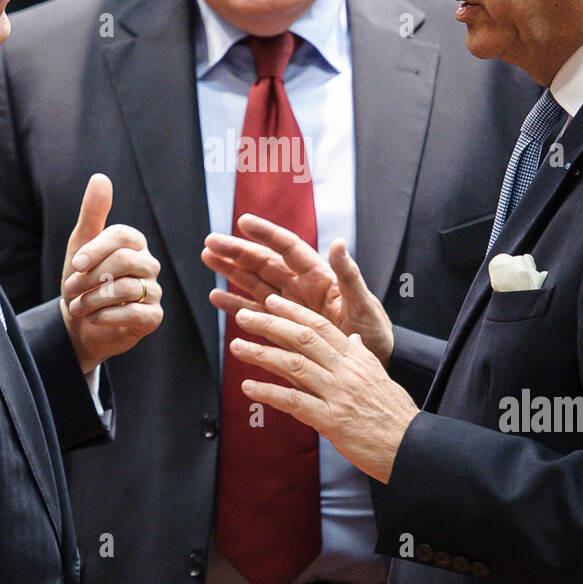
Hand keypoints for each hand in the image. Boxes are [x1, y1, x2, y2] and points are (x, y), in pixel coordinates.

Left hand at [60, 174, 162, 372]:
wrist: (80, 324)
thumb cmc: (82, 281)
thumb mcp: (80, 246)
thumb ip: (92, 213)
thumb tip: (101, 177)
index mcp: (134, 244)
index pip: (122, 236)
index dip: (96, 249)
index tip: (75, 264)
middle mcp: (149, 265)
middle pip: (125, 261)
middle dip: (91, 277)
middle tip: (70, 289)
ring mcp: (154, 291)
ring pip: (127, 288)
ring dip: (93, 299)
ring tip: (77, 306)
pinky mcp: (153, 317)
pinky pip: (134, 313)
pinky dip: (106, 316)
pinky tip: (92, 318)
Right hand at [201, 213, 393, 364]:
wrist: (374, 362)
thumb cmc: (374, 332)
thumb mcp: (364, 304)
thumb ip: (348, 275)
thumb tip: (338, 242)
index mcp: (320, 277)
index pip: (288, 248)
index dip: (266, 234)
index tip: (244, 221)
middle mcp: (301, 287)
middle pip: (264, 263)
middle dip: (237, 251)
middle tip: (211, 242)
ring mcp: (290, 306)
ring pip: (254, 282)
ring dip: (231, 271)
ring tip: (207, 258)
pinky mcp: (283, 327)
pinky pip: (254, 312)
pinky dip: (235, 305)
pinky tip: (217, 296)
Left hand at [230, 294, 418, 483]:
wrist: (411, 448)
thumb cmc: (395, 414)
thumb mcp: (380, 377)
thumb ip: (361, 356)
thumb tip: (351, 339)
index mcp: (357, 358)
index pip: (320, 326)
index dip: (292, 312)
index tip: (270, 303)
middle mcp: (346, 370)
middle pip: (302, 338)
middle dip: (269, 324)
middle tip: (243, 317)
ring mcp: (338, 394)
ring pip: (293, 365)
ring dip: (261, 354)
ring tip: (237, 346)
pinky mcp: (331, 421)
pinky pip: (294, 402)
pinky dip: (269, 392)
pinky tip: (248, 386)